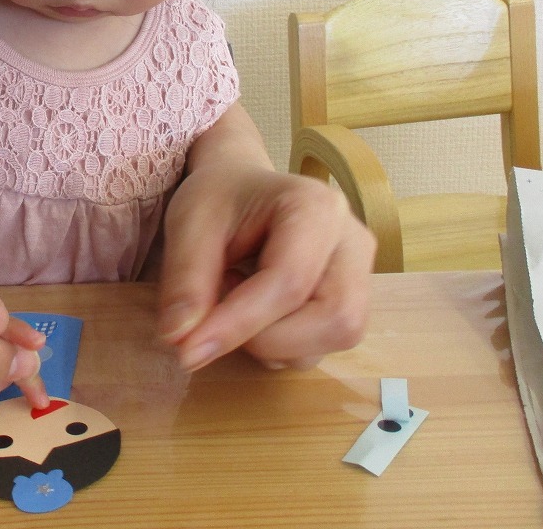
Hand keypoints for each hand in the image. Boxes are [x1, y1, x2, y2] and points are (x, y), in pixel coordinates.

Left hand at [157, 165, 375, 371]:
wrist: (241, 192)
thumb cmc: (219, 201)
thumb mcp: (189, 226)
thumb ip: (185, 282)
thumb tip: (182, 343)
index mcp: (315, 206)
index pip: (289, 281)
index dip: (239, 323)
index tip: (188, 350)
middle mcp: (352, 241)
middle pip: (335, 320)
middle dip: (269, 338)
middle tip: (219, 311)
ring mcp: (361, 273)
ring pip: (333, 340)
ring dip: (273, 343)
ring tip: (238, 296)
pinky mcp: (353, 301)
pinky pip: (323, 347)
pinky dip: (281, 345)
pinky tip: (258, 309)